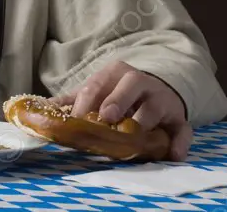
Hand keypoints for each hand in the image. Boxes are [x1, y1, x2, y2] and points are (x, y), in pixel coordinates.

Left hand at [51, 60, 191, 159]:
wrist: (158, 89)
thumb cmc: (120, 93)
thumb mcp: (98, 90)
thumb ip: (73, 100)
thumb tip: (43, 108)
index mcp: (115, 73)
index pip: (97, 85)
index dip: (85, 104)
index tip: (76, 121)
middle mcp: (140, 82)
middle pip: (130, 85)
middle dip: (117, 100)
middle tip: (106, 117)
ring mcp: (161, 99)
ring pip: (154, 107)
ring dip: (143, 123)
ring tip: (132, 138)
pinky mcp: (178, 118)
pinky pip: (182, 129)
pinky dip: (180, 142)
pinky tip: (172, 153)